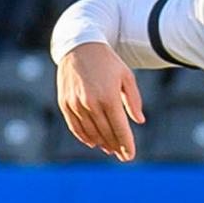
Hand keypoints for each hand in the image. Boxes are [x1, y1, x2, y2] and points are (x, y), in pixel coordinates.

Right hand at [56, 43, 144, 161]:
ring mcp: (76, 104)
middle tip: (122, 155)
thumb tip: (138, 121)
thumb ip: (133, 100)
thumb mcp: (126, 76)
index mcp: (109, 96)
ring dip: (101, 143)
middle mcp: (91, 103)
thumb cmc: (107, 61)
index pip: (120, 128)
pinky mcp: (65, 103)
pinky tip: (92, 142)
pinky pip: (75, 127)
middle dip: (115, 146)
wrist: (79, 46)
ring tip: (109, 149)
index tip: (130, 156)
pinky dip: (84, 137)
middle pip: (106, 133)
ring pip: (90, 132)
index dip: (126, 144)